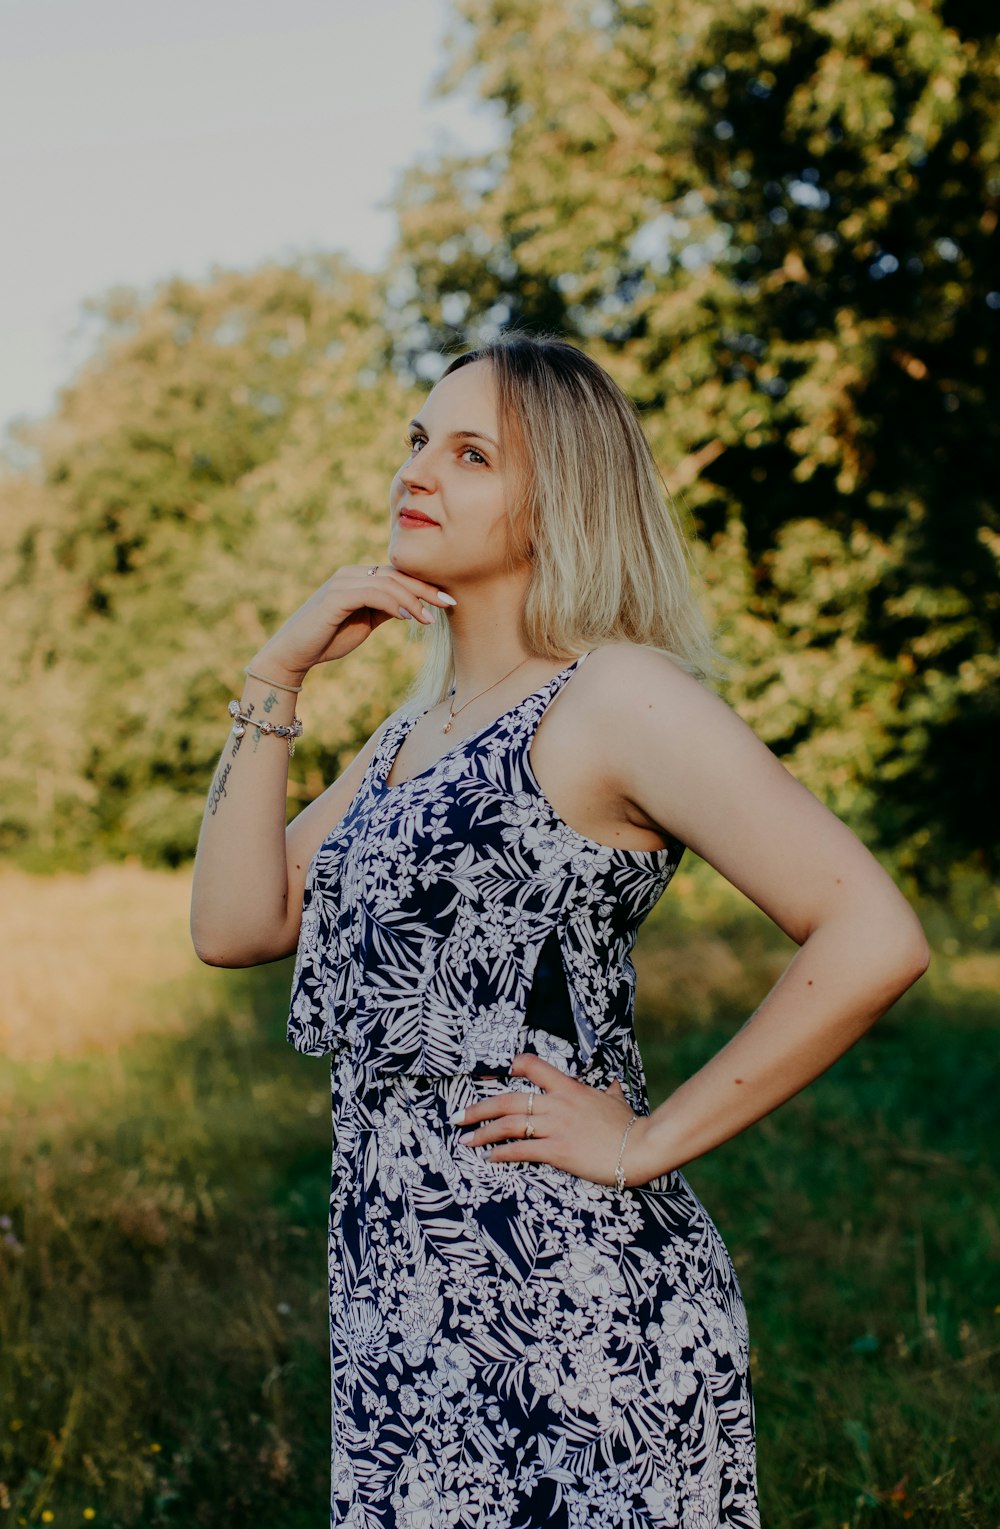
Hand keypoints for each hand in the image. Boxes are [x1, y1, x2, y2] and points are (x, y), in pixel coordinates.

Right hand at [250, 563, 456, 683]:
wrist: (293, 654)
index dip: (425, 586)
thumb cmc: (328, 640)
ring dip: (413, 600)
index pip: (398, 576)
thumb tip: (413, 606)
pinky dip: (394, 604)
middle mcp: (350, 574)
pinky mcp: (335, 597)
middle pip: (397, 575)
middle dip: (426, 589)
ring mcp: (342, 583)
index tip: (449, 599)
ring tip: (429, 619)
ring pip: (388, 583)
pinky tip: (409, 617)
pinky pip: (373, 594)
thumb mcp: (365, 622)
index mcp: (358, 578)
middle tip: (450, 602)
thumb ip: (386, 609)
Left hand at [453, 1053, 656, 1187]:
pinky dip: (502, 1154)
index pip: (531, 1065)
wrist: (642, 1147)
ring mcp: (556, 1126)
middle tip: (458, 1115)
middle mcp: (557, 1103)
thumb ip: (608, 1092)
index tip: (489, 1076)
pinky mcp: (558, 1150)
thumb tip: (613, 1085)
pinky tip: (490, 1158)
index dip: (508, 1068)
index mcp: (569, 1087)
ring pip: (508, 1125)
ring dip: (483, 1132)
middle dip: (478, 1107)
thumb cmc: (630, 1125)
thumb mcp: (617, 1101)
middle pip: (507, 1099)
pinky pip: (521, 1150)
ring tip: (466, 1139)